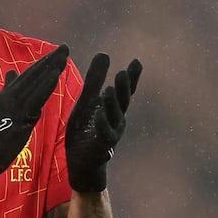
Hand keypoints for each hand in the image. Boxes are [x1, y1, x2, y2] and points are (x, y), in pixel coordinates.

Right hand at [0, 44, 69, 193]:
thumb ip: (6, 94)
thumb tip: (12, 75)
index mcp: (7, 96)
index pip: (27, 76)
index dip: (42, 64)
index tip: (55, 54)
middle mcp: (10, 97)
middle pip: (33, 75)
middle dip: (50, 60)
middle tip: (65, 47)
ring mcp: (14, 106)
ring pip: (35, 83)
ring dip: (50, 68)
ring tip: (63, 55)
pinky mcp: (18, 117)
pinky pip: (35, 99)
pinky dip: (46, 85)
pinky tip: (55, 75)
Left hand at [66, 53, 141, 192]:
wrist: (80, 163)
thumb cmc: (86, 130)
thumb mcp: (88, 100)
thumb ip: (95, 79)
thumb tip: (104, 53)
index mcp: (114, 108)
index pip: (125, 90)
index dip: (132, 78)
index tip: (136, 62)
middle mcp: (117, 120)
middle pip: (123, 101)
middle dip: (124, 88)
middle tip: (123, 72)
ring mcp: (111, 134)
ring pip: (114, 117)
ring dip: (112, 104)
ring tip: (108, 89)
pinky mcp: (101, 147)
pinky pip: (104, 135)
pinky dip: (102, 124)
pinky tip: (98, 113)